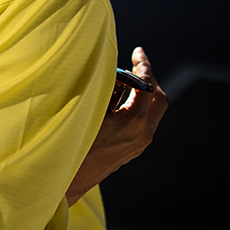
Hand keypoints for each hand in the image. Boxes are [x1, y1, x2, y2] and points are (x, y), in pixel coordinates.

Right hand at [66, 47, 168, 205]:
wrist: (70, 179)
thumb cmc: (74, 142)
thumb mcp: (88, 110)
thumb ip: (105, 91)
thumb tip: (114, 73)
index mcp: (133, 122)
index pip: (147, 85)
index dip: (143, 65)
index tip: (138, 51)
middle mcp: (142, 134)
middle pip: (159, 99)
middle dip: (149, 78)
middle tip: (136, 63)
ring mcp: (140, 144)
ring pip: (153, 111)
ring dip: (143, 92)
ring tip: (122, 81)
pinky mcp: (134, 150)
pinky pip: (144, 122)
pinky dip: (137, 106)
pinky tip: (117, 101)